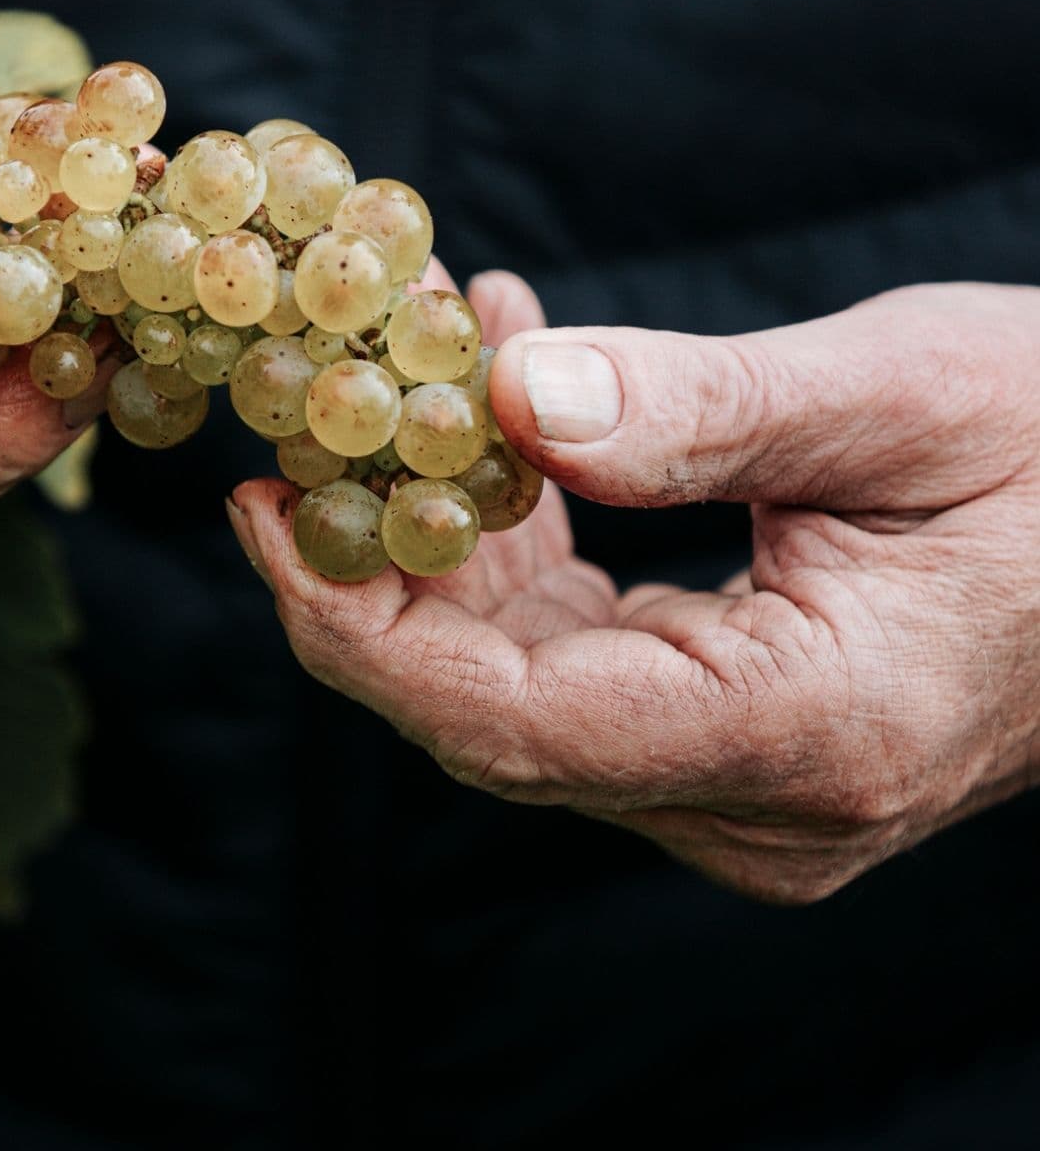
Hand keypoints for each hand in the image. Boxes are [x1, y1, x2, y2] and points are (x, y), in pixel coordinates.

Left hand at [229, 278, 1039, 901]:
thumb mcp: (900, 392)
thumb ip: (701, 406)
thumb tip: (506, 393)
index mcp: (811, 731)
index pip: (516, 727)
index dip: (359, 628)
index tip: (261, 515)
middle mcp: (765, 796)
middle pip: (492, 713)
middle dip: (375, 560)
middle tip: (307, 412)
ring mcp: (746, 781)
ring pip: (518, 678)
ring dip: (443, 527)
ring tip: (410, 364)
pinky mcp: (733, 730)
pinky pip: (577, 645)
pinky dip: (519, 532)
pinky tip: (507, 399)